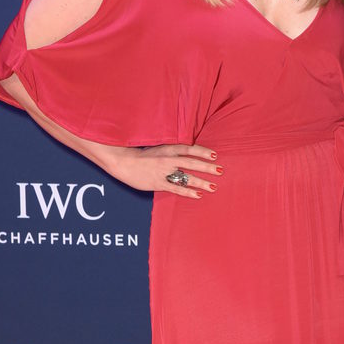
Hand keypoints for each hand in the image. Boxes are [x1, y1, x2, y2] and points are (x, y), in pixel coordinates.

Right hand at [103, 144, 221, 197]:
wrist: (123, 162)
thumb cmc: (141, 156)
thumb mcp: (157, 149)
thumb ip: (171, 152)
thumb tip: (186, 154)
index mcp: (168, 149)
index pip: (189, 149)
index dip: (202, 152)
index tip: (214, 155)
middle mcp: (168, 159)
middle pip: (192, 163)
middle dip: (207, 167)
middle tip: (220, 170)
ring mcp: (164, 172)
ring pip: (187, 177)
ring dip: (201, 182)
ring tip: (213, 186)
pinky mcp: (159, 183)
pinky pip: (177, 189)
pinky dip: (188, 192)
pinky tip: (198, 195)